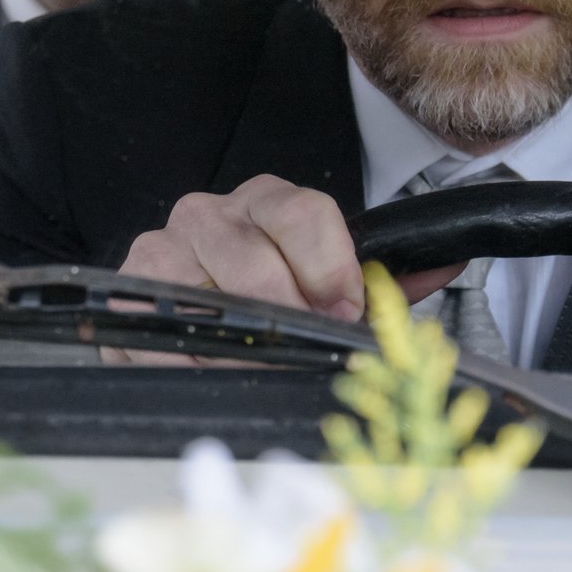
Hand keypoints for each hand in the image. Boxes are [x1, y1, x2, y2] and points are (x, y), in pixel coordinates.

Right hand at [109, 175, 460, 365]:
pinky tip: (210, 369)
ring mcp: (159, 250)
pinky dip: (192, 363)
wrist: (180, 312)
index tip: (345, 314)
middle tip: (303, 350)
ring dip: (241, 346)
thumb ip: (384, 279)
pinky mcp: (124, 293)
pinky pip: (161, 334)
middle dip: (291, 317)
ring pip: (209, 300)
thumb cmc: (266, 299)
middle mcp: (207, 214)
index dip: (332, 271)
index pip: (304, 214)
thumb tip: (447, 260)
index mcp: (265, 202)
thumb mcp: (329, 284)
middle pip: (257, 261)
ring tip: (256, 364)